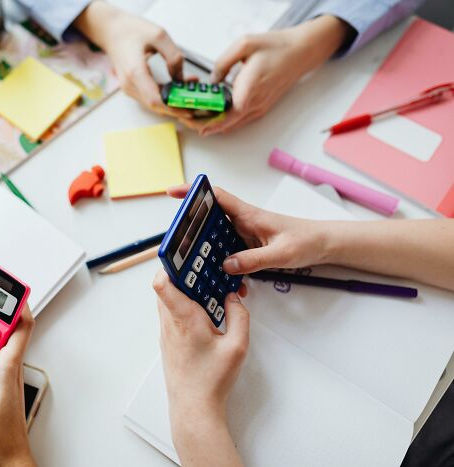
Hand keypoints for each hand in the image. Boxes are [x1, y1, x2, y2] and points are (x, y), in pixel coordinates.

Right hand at [74, 1, 191, 117]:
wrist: (110, 31)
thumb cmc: (131, 31)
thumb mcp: (158, 35)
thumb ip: (173, 56)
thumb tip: (180, 77)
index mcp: (135, 72)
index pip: (155, 100)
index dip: (173, 108)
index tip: (188, 108)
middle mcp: (129, 84)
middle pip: (155, 106)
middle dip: (175, 107)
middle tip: (194, 103)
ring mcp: (129, 88)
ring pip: (153, 104)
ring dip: (171, 101)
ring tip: (188, 92)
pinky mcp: (131, 87)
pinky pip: (149, 97)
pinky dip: (164, 96)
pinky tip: (176, 88)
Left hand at [152, 270, 247, 466]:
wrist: (193, 408)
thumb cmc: (211, 380)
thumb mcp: (237, 346)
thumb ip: (239, 316)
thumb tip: (234, 298)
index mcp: (184, 319)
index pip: (163, 283)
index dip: (168, 263)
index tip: (180, 250)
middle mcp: (170, 322)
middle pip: (166, 286)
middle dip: (182, 272)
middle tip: (200, 263)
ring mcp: (166, 331)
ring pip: (168, 299)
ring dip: (183, 289)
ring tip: (206, 286)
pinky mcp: (168, 340)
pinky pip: (171, 313)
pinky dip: (183, 304)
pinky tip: (203, 309)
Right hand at [167, 184, 329, 274]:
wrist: (324, 245)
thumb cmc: (307, 241)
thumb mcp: (281, 254)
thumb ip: (254, 259)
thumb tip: (227, 264)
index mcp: (249, 215)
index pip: (216, 197)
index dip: (194, 192)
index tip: (173, 192)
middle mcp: (243, 221)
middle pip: (209, 218)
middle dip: (191, 226)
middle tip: (176, 240)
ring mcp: (244, 234)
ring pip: (216, 237)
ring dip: (205, 248)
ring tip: (192, 262)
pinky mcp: (249, 246)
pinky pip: (228, 251)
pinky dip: (221, 261)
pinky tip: (219, 276)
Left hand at [182, 15, 349, 134]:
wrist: (300, 53)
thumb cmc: (275, 47)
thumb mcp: (245, 44)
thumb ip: (223, 61)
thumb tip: (212, 80)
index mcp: (252, 86)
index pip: (233, 112)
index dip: (215, 123)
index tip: (199, 127)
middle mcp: (257, 101)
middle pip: (229, 123)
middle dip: (207, 125)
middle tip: (188, 122)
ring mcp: (260, 107)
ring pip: (234, 124)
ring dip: (215, 124)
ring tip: (196, 119)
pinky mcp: (262, 108)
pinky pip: (241, 120)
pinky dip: (226, 121)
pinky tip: (213, 115)